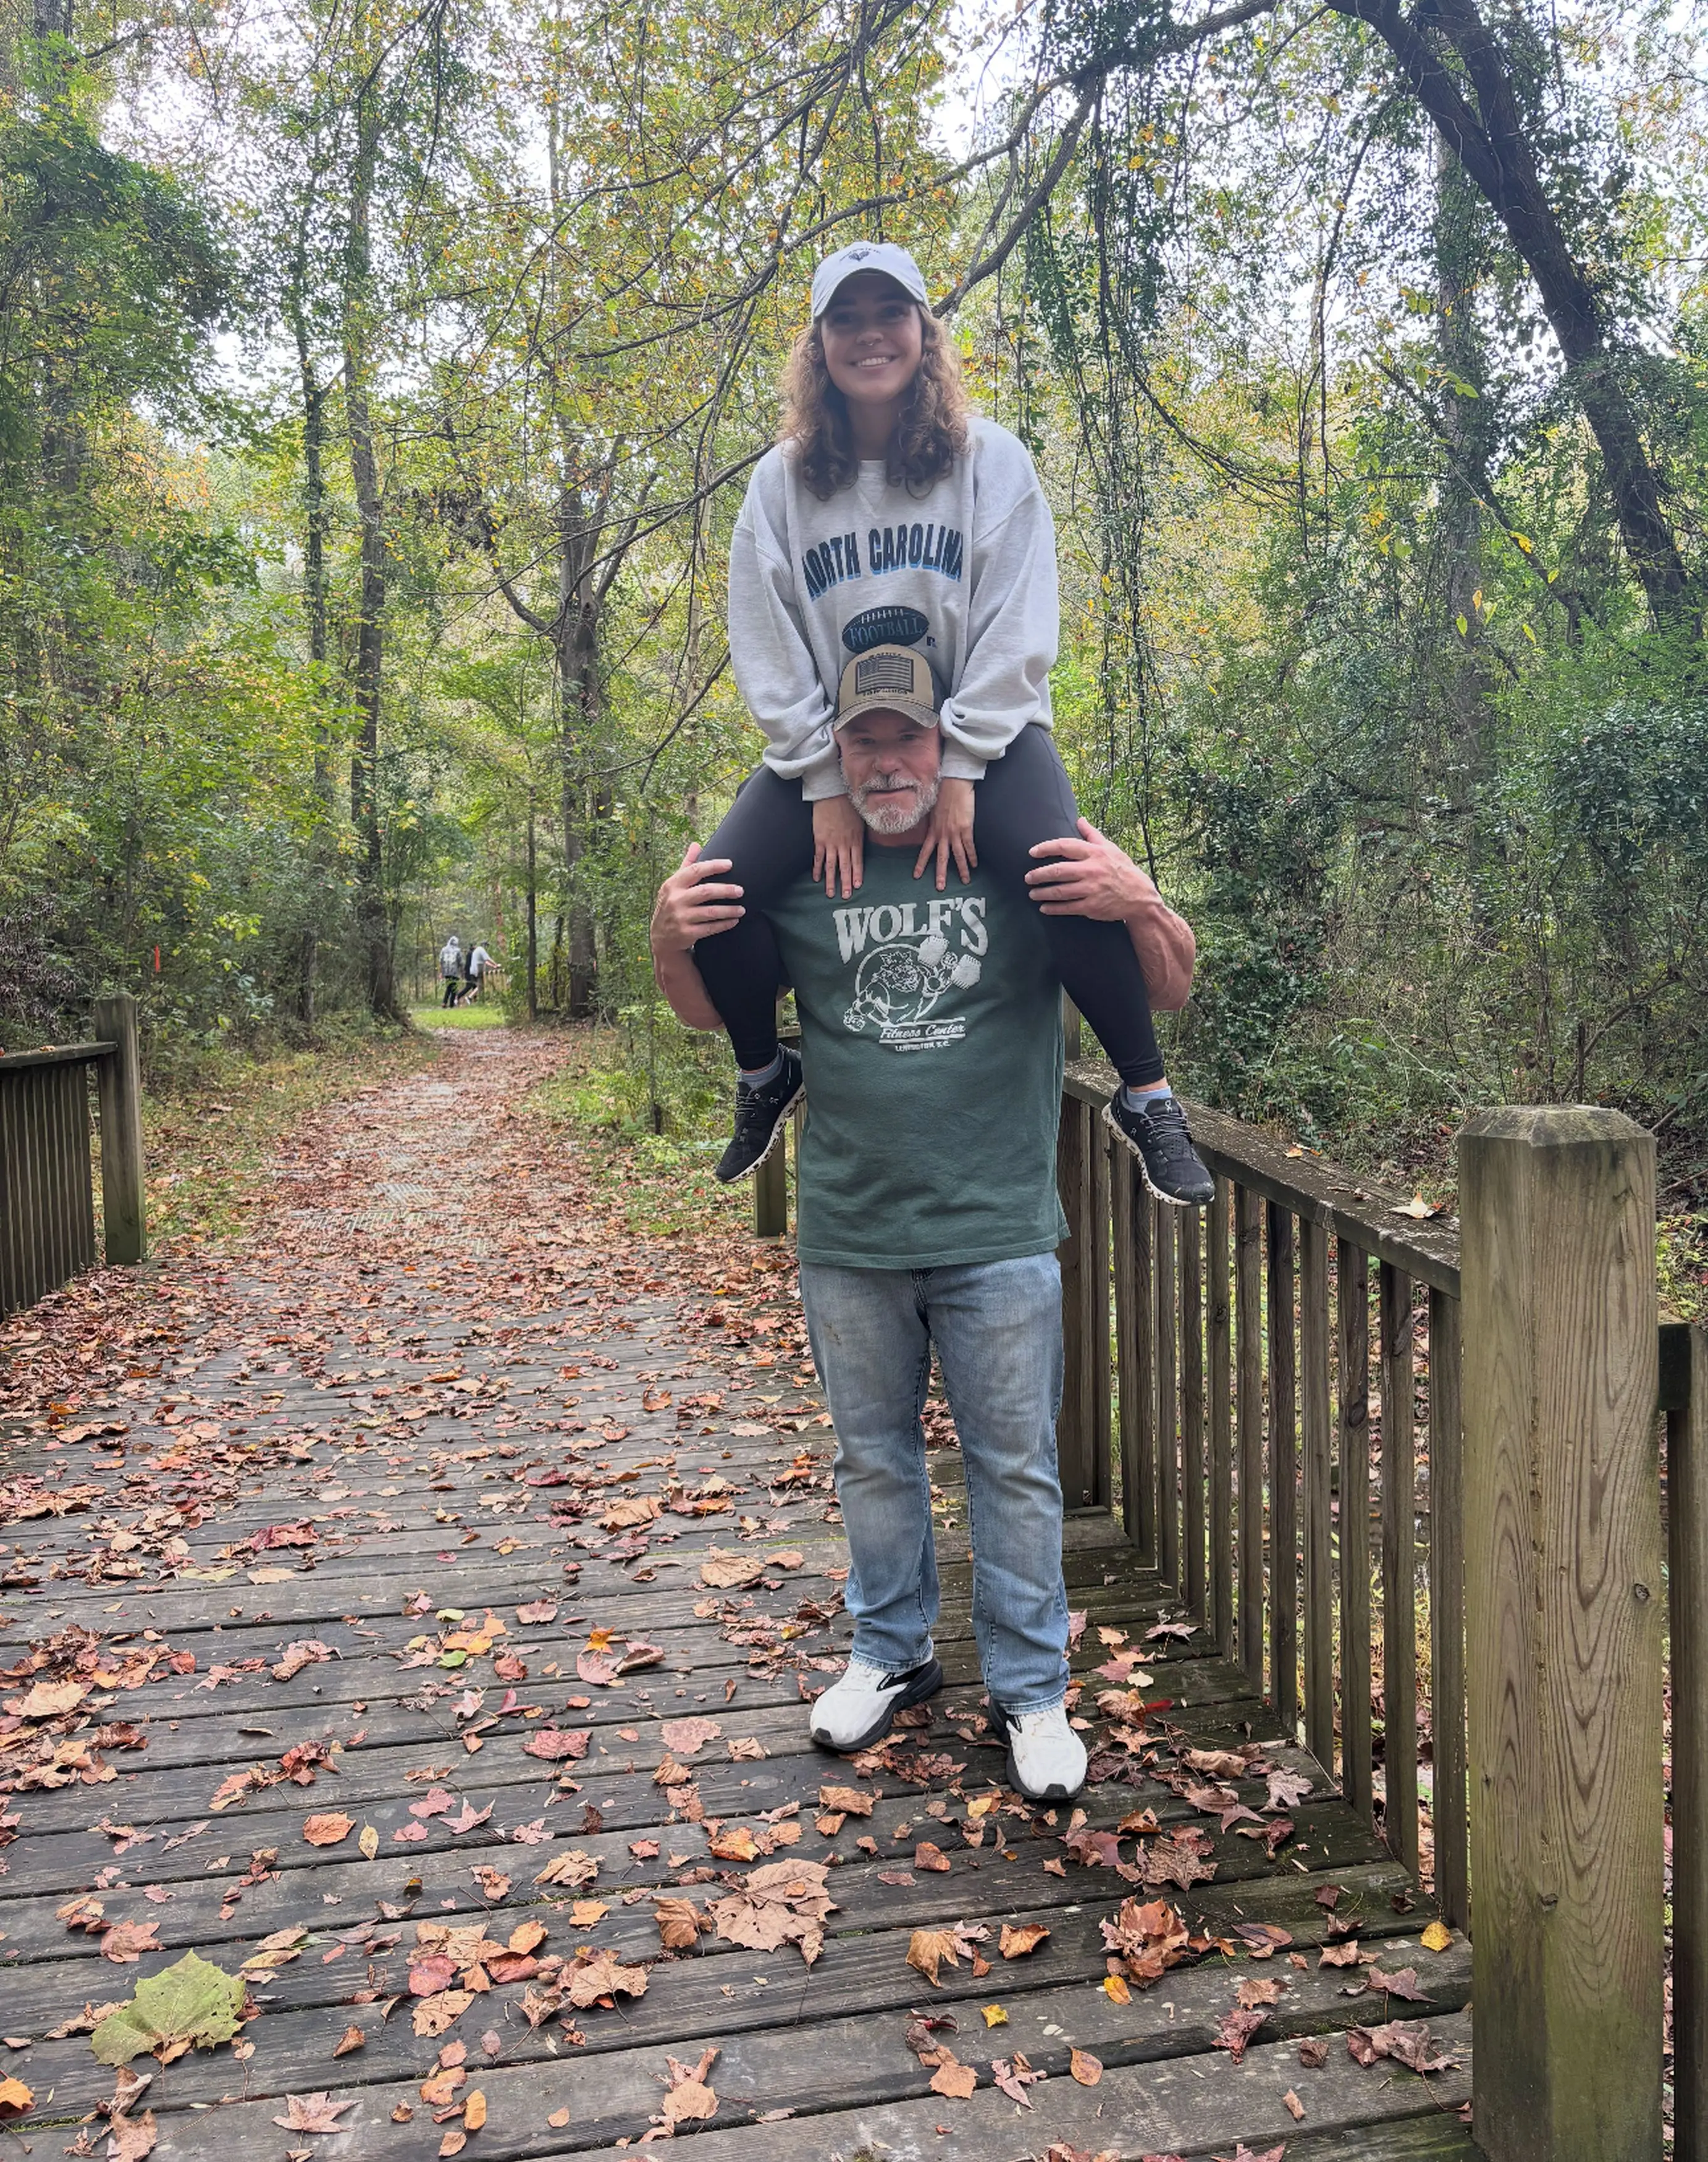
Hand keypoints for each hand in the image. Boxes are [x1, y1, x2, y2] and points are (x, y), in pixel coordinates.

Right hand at [650, 844, 743, 952]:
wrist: (660, 937)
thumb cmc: (671, 905)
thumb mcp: (674, 885)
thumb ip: (687, 865)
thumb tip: (695, 844)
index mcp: (673, 884)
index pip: (695, 870)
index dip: (714, 866)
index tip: (730, 864)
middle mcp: (675, 900)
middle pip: (705, 891)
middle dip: (726, 890)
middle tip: (740, 890)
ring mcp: (680, 918)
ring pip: (710, 912)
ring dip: (729, 910)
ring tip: (742, 909)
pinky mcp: (686, 933)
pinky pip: (710, 928)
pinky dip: (724, 924)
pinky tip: (734, 921)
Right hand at [812, 793, 864, 899]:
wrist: (832, 794)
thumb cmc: (848, 804)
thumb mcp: (861, 820)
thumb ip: (861, 835)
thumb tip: (863, 845)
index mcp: (856, 839)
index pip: (858, 861)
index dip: (857, 874)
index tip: (857, 886)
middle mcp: (844, 844)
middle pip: (845, 867)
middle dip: (845, 883)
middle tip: (845, 896)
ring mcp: (831, 843)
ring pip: (831, 866)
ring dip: (830, 881)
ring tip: (830, 894)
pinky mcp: (819, 840)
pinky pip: (818, 858)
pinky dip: (816, 869)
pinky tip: (816, 879)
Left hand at [912, 776, 977, 889]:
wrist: (954, 783)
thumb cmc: (944, 793)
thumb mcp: (933, 810)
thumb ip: (933, 822)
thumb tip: (932, 828)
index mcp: (933, 829)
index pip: (925, 850)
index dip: (921, 863)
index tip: (916, 875)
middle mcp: (942, 833)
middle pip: (941, 858)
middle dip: (940, 873)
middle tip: (939, 887)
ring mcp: (954, 832)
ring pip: (957, 855)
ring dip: (961, 869)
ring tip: (964, 881)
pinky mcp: (966, 828)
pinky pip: (969, 846)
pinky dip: (972, 856)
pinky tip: (975, 865)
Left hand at [1025, 818, 1155, 917]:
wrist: (1140, 897)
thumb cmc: (1123, 870)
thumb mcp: (1111, 848)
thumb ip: (1092, 835)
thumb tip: (1080, 819)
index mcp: (1095, 853)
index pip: (1065, 846)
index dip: (1046, 848)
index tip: (1032, 852)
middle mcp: (1092, 870)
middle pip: (1058, 870)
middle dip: (1039, 874)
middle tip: (1028, 877)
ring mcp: (1091, 889)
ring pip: (1060, 891)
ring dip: (1042, 892)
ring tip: (1032, 893)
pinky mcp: (1091, 906)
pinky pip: (1067, 907)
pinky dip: (1053, 908)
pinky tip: (1044, 907)